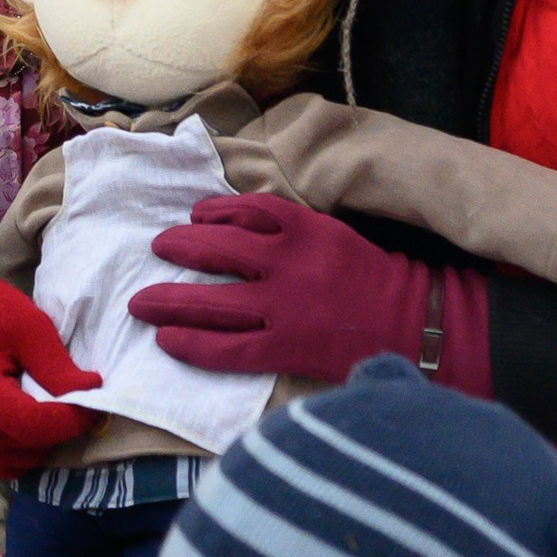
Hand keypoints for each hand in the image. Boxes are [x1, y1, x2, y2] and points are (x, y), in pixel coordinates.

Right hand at [0, 243, 101, 478]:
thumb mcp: (28, 325)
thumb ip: (57, 367)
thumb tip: (93, 394)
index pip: (34, 426)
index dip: (72, 419)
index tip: (94, 400)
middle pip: (29, 447)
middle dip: (59, 428)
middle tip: (72, 400)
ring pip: (20, 463)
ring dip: (41, 442)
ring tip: (44, 406)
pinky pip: (3, 465)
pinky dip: (22, 449)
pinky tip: (25, 419)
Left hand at [130, 192, 489, 396]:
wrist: (414, 326)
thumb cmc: (376, 280)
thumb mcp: (335, 236)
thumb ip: (291, 231)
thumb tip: (238, 228)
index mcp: (304, 228)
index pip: (246, 209)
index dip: (212, 210)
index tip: (194, 214)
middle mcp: (287, 263)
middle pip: (217, 250)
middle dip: (179, 247)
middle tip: (157, 248)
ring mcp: (282, 308)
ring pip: (211, 302)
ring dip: (170, 300)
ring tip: (141, 302)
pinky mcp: (284, 348)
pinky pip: (226, 347)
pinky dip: (193, 344)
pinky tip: (168, 340)